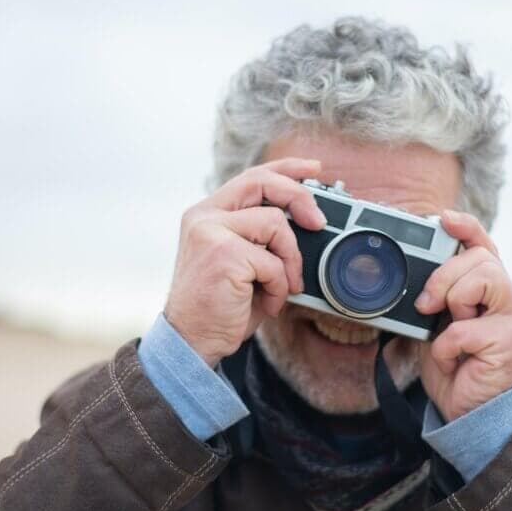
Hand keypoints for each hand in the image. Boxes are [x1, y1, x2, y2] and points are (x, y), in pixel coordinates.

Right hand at [164, 158, 326, 367]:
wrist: (193, 342)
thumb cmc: (221, 307)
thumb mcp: (244, 262)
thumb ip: (264, 238)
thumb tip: (309, 222)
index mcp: (207, 214)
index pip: (251, 176)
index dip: (286, 169)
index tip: (315, 169)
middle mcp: (204, 216)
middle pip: (262, 183)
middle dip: (300, 197)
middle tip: (319, 223)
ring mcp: (211, 232)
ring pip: (276, 224)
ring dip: (290, 260)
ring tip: (282, 287)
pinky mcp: (223, 254)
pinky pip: (273, 261)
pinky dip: (280, 286)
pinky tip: (268, 302)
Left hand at [415, 210, 511, 421]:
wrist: (466, 412)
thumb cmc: (454, 365)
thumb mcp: (436, 322)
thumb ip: (435, 295)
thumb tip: (412, 271)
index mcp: (492, 289)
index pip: (485, 245)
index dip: (466, 227)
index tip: (442, 219)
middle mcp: (510, 298)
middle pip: (481, 258)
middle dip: (444, 276)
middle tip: (426, 305)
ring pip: (484, 278)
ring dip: (453, 302)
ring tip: (447, 329)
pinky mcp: (511, 342)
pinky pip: (467, 328)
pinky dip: (446, 346)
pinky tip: (452, 360)